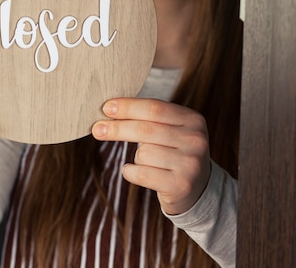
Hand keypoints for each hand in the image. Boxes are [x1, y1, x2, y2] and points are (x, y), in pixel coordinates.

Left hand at [92, 98, 210, 214]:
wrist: (198, 188)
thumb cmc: (174, 152)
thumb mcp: (171, 129)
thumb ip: (148, 118)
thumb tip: (109, 110)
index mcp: (193, 119)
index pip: (154, 108)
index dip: (128, 107)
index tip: (106, 108)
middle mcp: (195, 140)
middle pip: (145, 129)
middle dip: (117, 128)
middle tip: (97, 129)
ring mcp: (190, 164)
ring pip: (143, 153)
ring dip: (136, 157)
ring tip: (146, 161)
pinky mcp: (181, 186)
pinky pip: (142, 174)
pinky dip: (131, 172)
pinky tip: (134, 171)